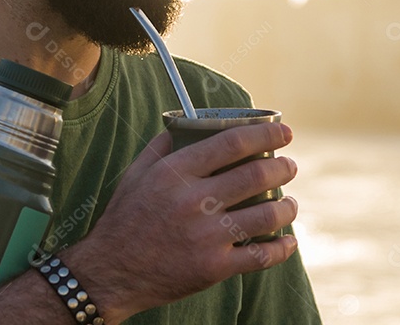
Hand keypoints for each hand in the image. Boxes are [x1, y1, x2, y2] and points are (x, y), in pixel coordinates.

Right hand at [64, 122, 299, 321]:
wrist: (109, 273)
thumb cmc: (124, 220)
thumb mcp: (135, 175)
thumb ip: (160, 147)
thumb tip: (183, 124)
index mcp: (177, 173)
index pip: (232, 143)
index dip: (266, 134)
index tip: (284, 132)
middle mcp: (194, 201)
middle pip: (256, 174)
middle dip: (283, 167)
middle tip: (289, 166)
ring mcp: (206, 236)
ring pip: (266, 214)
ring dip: (287, 206)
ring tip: (290, 203)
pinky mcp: (213, 267)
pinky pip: (261, 256)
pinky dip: (282, 248)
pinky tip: (288, 241)